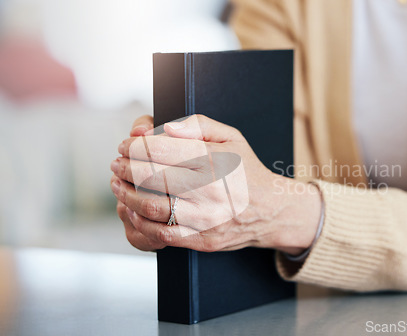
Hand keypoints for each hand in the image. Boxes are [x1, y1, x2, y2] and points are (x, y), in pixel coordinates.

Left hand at [111, 115, 320, 254]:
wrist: (271, 210)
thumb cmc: (246, 170)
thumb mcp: (231, 137)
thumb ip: (199, 125)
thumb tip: (165, 127)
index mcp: (213, 159)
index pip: (159, 148)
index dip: (134, 145)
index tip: (125, 145)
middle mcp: (208, 188)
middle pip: (149, 175)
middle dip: (124, 167)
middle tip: (116, 163)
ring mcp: (204, 217)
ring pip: (150, 205)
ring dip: (125, 194)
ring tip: (117, 185)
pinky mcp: (201, 239)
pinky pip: (160, 232)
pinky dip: (139, 220)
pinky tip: (132, 209)